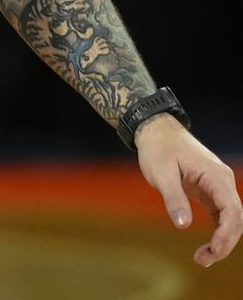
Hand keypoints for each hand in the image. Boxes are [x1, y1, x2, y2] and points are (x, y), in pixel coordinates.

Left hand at [136, 112, 242, 265]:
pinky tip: (207, 247)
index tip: (213, 250)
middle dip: (224, 243)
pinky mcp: (209, 189)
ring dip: (222, 241)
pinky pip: (220, 215)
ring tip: (202, 258)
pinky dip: (217, 232)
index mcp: (215, 175)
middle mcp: (222, 180)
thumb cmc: (158, 148)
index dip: (226, 234)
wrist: (155, 129)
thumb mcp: (161, 173)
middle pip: (235, 219)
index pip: (231, 210)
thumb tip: (183, 225)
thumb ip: (174, 198)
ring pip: (230, 219)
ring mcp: (217, 185)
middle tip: (202, 260)